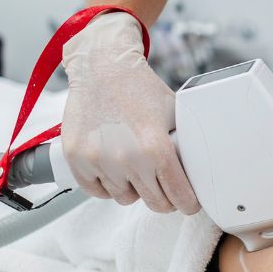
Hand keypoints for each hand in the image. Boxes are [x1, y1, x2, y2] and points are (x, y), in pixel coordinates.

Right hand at [61, 12, 200, 214]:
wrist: (102, 67)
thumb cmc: (140, 89)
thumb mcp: (174, 113)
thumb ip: (183, 144)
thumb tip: (196, 172)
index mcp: (156, 147)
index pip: (179, 196)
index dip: (188, 203)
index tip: (188, 204)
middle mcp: (126, 158)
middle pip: (154, 203)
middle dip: (164, 197)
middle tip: (164, 186)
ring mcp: (98, 159)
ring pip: (124, 197)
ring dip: (133, 187)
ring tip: (135, 165)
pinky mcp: (76, 158)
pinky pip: (96, 191)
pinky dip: (107, 185)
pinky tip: (114, 168)